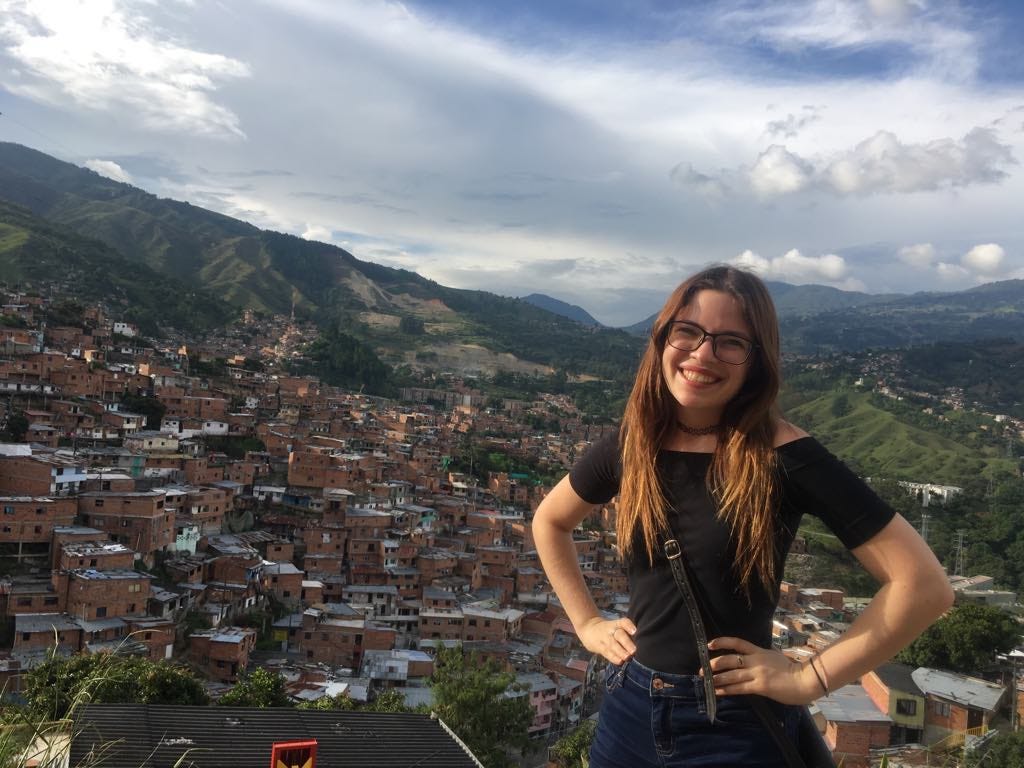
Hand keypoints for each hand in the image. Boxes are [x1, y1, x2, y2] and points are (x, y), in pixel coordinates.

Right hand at [578, 616, 637, 664]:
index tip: (635, 631)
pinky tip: (619, 661)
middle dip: (626, 643)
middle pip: (619, 635)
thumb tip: (643, 642)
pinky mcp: (600, 647)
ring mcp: (604, 639)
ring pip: (612, 645)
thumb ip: (627, 633)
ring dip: (620, 652)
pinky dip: (613, 657)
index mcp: (616, 624)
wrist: (589, 629)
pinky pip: (606, 652)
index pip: (623, 622)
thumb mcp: (616, 626)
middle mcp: (611, 630)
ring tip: (627, 657)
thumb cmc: (609, 630)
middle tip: (634, 650)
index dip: (628, 626)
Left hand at [703, 636, 819, 704]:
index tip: (710, 644)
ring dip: (716, 678)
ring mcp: (757, 673)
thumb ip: (762, 655)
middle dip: (714, 664)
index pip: (737, 642)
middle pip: (729, 659)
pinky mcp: (760, 687)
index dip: (722, 642)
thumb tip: (751, 656)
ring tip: (705, 681)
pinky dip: (726, 690)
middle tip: (703, 669)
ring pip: (731, 674)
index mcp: (759, 651)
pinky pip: (738, 688)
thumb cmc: (793, 669)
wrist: (805, 680)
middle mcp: (755, 660)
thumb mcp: (775, 656)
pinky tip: (717, 692)